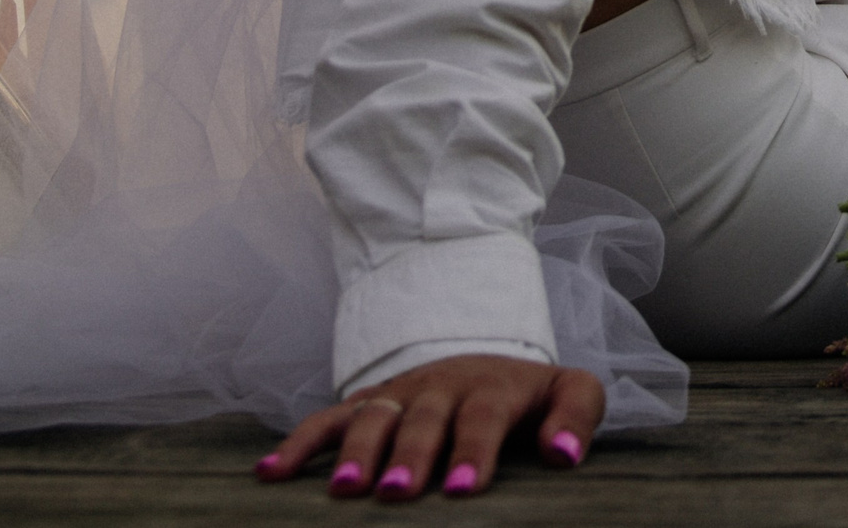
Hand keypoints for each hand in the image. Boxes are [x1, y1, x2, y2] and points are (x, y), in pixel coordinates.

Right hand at [255, 354, 603, 499]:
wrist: (484, 355)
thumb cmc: (528, 395)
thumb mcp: (569, 390)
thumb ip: (576, 414)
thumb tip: (564, 455)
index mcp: (492, 388)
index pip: (483, 416)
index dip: (473, 450)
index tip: (464, 489)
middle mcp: (441, 388)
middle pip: (423, 418)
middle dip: (409, 454)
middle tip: (396, 492)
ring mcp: (400, 396)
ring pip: (374, 417)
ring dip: (356, 452)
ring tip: (343, 491)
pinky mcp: (368, 405)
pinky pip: (328, 420)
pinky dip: (298, 443)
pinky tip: (270, 473)